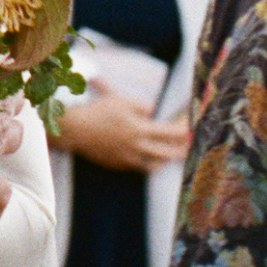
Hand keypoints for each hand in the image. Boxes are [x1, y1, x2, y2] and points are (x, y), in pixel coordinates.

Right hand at [49, 84, 188, 173]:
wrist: (74, 129)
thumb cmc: (97, 110)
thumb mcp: (120, 100)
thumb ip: (141, 106)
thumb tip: (153, 112)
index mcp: (138, 129)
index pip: (169, 132)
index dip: (182, 129)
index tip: (191, 127)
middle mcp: (136, 146)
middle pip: (166, 152)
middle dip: (181, 149)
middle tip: (191, 146)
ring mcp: (127, 158)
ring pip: (154, 164)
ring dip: (167, 159)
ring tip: (176, 155)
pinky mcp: (118, 164)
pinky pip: (139, 167)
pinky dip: (150, 164)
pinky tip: (154, 160)